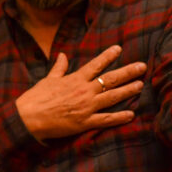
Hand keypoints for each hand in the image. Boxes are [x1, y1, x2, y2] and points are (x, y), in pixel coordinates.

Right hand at [17, 45, 145, 141]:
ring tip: (140, 85)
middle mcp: (84, 91)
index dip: (108, 56)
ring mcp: (86, 107)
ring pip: (112, 97)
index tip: (119, 49)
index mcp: (75, 79)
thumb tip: (63, 55)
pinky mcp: (85, 122)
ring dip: (128, 90)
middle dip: (127, 72)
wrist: (29, 117)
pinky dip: (119, 117)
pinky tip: (131, 114)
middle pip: (110, 79)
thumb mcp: (48, 79)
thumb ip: (59, 68)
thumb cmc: (36, 97)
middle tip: (142, 66)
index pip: (96, 65)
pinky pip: (106, 119)